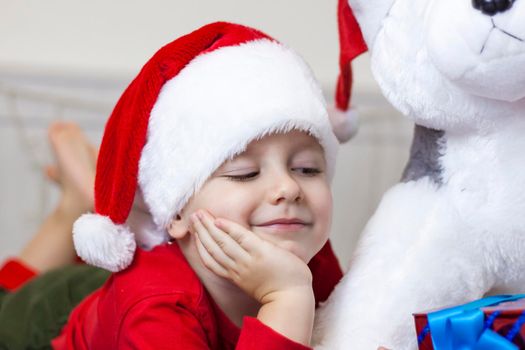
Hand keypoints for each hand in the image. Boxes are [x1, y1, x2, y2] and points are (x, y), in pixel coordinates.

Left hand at [190, 210, 312, 303]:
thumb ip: (278, 239)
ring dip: (202, 236)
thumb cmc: (294, 274)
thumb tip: (273, 229)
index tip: (216, 217)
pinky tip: (199, 244)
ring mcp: (238, 270)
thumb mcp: (291, 252)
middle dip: (208, 226)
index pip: (240, 236)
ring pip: (215, 252)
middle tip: (198, 212)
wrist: (289, 300)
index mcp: (261, 252)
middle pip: (223, 242)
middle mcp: (247, 261)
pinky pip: (214, 265)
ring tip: (194, 223)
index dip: (227, 227)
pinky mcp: (234, 278)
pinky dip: (205, 253)